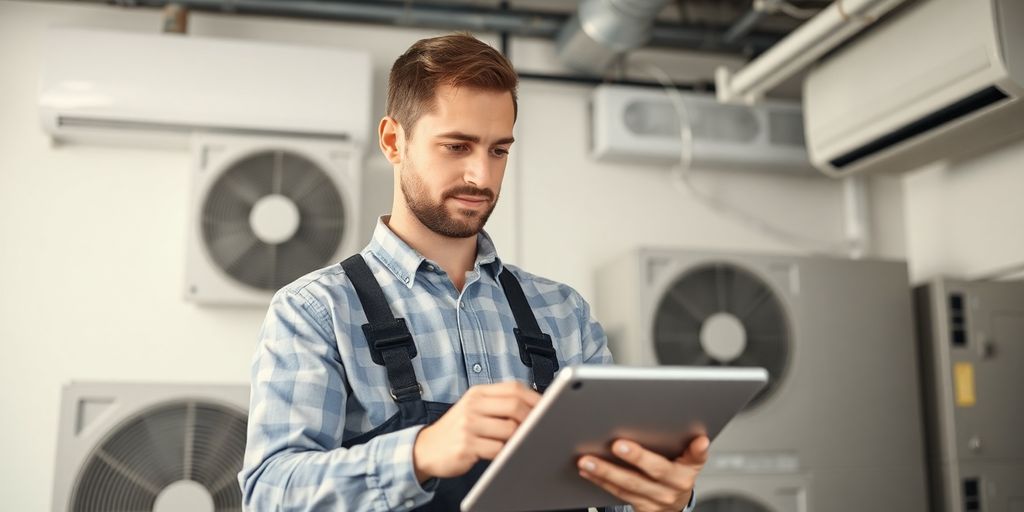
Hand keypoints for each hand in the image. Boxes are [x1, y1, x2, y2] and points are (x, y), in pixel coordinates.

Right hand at [413, 380, 540, 481]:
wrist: (426, 449)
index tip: (547, 408)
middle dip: (532, 419)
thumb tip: (535, 407)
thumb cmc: (457, 429)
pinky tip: (505, 454)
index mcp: (477, 393)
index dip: (534, 398)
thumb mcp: (473, 408)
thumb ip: (498, 404)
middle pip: (515, 406)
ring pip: (510, 430)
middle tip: (538, 430)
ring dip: (519, 439)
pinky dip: (507, 453)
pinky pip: (498, 450)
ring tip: (518, 444)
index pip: (513, 388)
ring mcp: (468, 425)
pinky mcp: (466, 446)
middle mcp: (472, 405)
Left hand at [577, 435, 709, 511]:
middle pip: (655, 471)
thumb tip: (699, 439)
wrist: (672, 504)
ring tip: (587, 460)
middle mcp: (675, 487)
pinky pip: (619, 493)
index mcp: (688, 469)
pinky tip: (587, 471)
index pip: (696, 458)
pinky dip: (601, 481)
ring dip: (606, 472)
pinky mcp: (642, 508)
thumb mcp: (688, 460)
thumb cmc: (675, 473)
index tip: (699, 440)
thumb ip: (690, 449)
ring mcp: (657, 500)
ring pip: (629, 485)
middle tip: (617, 445)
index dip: (697, 451)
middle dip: (636, 457)